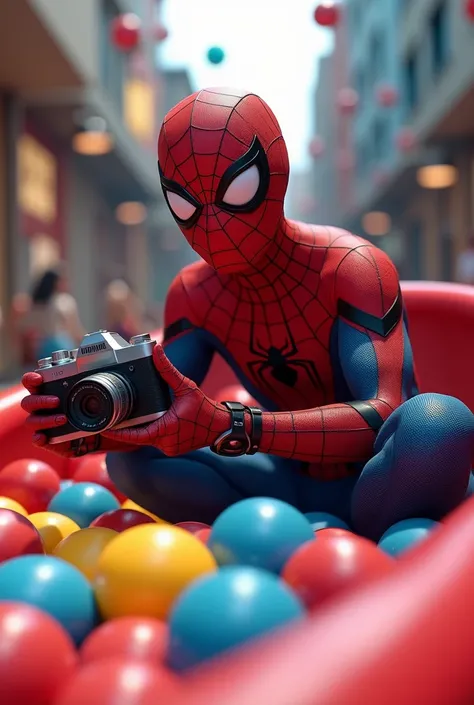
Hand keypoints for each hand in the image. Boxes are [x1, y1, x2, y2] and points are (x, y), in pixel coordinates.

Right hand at [21, 372, 132, 457]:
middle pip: (30, 400)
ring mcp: (50, 424)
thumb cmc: (115, 406)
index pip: (36, 381)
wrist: (118, 433)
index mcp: (58, 389)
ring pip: (33, 420)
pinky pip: (40, 440)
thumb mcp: (120, 389)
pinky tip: (45, 438)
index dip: (33, 378)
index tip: (39, 378)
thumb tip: (150, 353)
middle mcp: (50, 405)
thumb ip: (126, 373)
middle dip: (39, 399)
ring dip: (44, 419)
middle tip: (56, 400)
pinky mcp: (55, 441)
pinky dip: (40, 439)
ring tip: (63, 418)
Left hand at [102, 345, 230, 455]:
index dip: (118, 433)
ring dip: (139, 430)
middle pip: (138, 437)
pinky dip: (150, 432)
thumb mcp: (186, 386)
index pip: (134, 436)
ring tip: (127, 419)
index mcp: (165, 430)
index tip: (104, 428)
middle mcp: (165, 443)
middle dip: (127, 428)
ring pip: (147, 439)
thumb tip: (157, 351)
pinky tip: (147, 422)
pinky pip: (156, 441)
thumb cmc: (205, 409)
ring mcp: (169, 448)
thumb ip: (168, 370)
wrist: (222, 426)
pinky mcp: (173, 448)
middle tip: (112, 418)